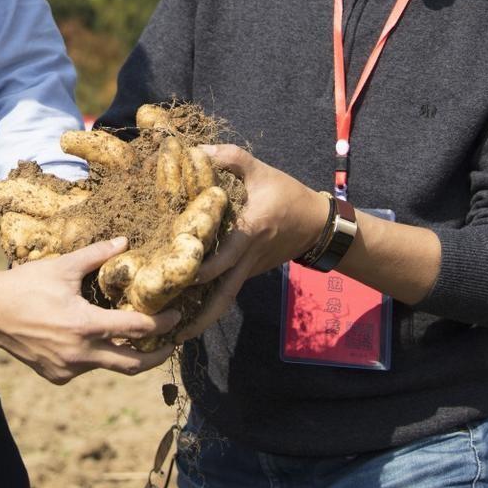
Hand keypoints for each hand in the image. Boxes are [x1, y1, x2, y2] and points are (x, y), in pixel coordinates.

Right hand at [0, 237, 179, 383]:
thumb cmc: (25, 286)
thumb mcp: (62, 267)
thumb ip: (97, 255)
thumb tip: (124, 241)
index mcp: (86, 326)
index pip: (138, 328)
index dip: (162, 322)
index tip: (176, 315)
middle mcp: (81, 354)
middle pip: (132, 364)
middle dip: (157, 356)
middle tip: (172, 344)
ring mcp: (68, 370)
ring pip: (107, 365)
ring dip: (124, 353)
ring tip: (138, 339)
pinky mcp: (56, 376)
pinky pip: (85, 369)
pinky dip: (96, 356)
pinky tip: (96, 340)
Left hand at [176, 146, 329, 343]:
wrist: (319, 225)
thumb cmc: (288, 195)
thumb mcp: (262, 171)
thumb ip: (231, 158)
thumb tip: (197, 151)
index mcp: (249, 233)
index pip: (222, 257)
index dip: (199, 269)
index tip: (174, 278)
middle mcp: (247, 258)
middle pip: (222, 296)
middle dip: (198, 316)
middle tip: (168, 331)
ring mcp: (248, 270)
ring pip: (224, 299)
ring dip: (202, 318)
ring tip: (175, 336)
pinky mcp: (248, 273)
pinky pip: (227, 290)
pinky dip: (209, 302)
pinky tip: (186, 311)